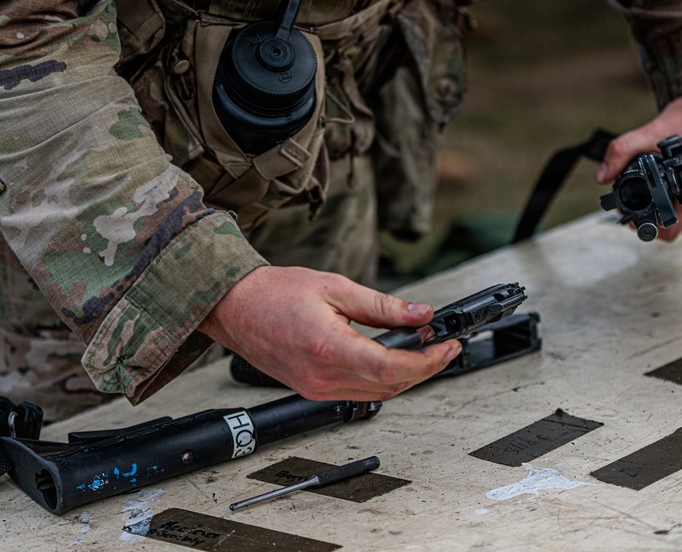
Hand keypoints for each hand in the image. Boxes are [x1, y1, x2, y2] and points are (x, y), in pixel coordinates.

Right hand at [197, 265, 461, 400]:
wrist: (234, 306)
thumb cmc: (275, 293)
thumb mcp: (336, 287)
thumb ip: (382, 305)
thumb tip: (420, 314)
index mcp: (330, 349)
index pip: (393, 369)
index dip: (428, 361)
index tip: (447, 346)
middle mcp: (323, 377)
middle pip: (391, 387)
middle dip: (424, 368)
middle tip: (443, 343)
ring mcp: (316, 388)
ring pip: (377, 394)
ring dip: (405, 376)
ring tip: (422, 347)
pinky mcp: (312, 389)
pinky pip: (358, 393)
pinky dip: (382, 379)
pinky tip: (391, 357)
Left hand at [595, 79, 681, 240]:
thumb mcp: (654, 131)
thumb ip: (623, 151)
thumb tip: (602, 176)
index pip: (670, 228)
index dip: (646, 225)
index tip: (633, 214)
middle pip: (677, 223)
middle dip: (655, 214)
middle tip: (638, 198)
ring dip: (669, 204)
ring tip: (655, 186)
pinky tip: (673, 179)